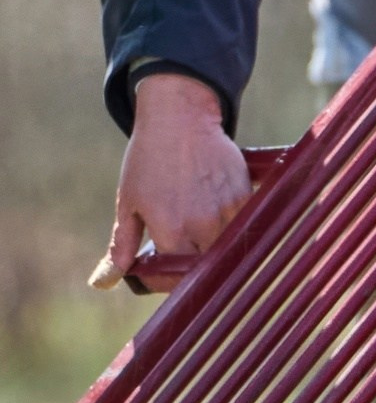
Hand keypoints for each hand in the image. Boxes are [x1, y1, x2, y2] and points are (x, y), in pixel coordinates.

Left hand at [90, 73, 248, 289]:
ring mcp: (228, 215)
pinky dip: (232, 232)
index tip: (165, 271)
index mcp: (170, 230)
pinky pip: (243, 231)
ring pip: (228, 253)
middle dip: (194, 269)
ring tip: (200, 233)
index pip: (177, 277)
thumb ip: (121, 246)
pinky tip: (217, 216)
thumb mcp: (128, 202)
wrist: (181, 119)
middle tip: (182, 253)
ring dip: (215, 252)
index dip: (171, 279)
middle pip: (206, 269)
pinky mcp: (245, 201)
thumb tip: (102, 283)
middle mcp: (203, 227)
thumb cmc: (149, 160)